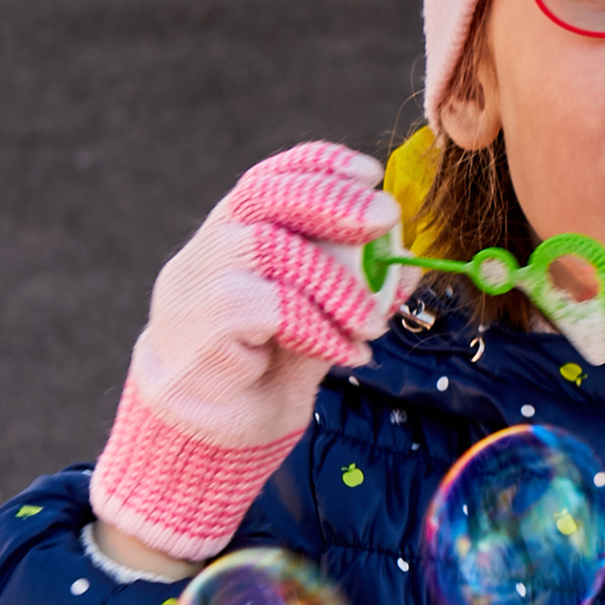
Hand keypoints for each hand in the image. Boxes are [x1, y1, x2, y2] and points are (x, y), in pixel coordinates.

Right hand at [88, 142, 412, 563]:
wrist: (199, 440)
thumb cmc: (258, 375)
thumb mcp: (312, 326)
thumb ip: (344, 294)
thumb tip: (405, 269)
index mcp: (233, 238)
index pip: (268, 179)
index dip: (315, 165)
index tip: (367, 171)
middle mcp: (209, 249)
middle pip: (265, 197)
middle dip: (332, 199)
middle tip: (385, 217)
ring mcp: (198, 282)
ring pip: (271, 248)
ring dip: (337, 282)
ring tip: (371, 323)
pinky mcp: (204, 322)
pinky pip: (272, 306)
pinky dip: (320, 328)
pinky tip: (346, 354)